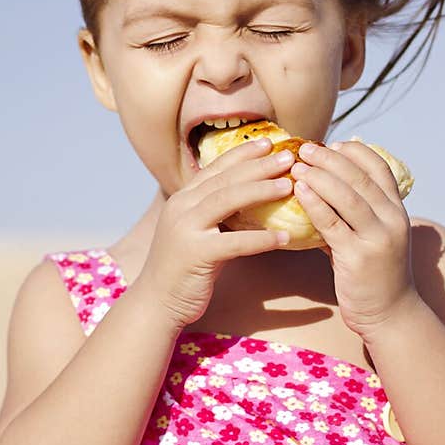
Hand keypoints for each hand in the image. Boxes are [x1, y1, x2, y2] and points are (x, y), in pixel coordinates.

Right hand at [135, 137, 295, 330]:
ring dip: (260, 190)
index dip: (243, 153)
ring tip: (288, 184)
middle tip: (287, 155)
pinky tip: (285, 237)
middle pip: (224, 178)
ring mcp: (186, 229)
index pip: (215, 168)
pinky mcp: (195, 255)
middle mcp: (181, 208)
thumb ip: (215, 214)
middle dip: (258, 164)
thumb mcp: (197, 232)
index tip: (268, 142)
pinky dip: (261, 239)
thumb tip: (250, 200)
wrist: (156, 302)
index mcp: (183, 199)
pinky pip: (235, 242)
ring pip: (226, 200)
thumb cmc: (184, 269)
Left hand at [289, 139, 417, 339]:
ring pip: (347, 195)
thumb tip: (322, 190)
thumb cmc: (375, 275)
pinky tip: (299, 190)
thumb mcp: (373, 238)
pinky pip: (332, 222)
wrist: (390, 314)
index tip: (334, 142)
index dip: (356, 152)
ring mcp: (377, 237)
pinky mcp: (358, 256)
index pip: (380, 168)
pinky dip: (314, 202)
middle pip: (360, 177)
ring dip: (320, 175)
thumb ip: (355, 215)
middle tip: (306, 147)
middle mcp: (392, 220)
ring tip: (297, 164)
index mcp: (397, 211)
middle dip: (331, 158)